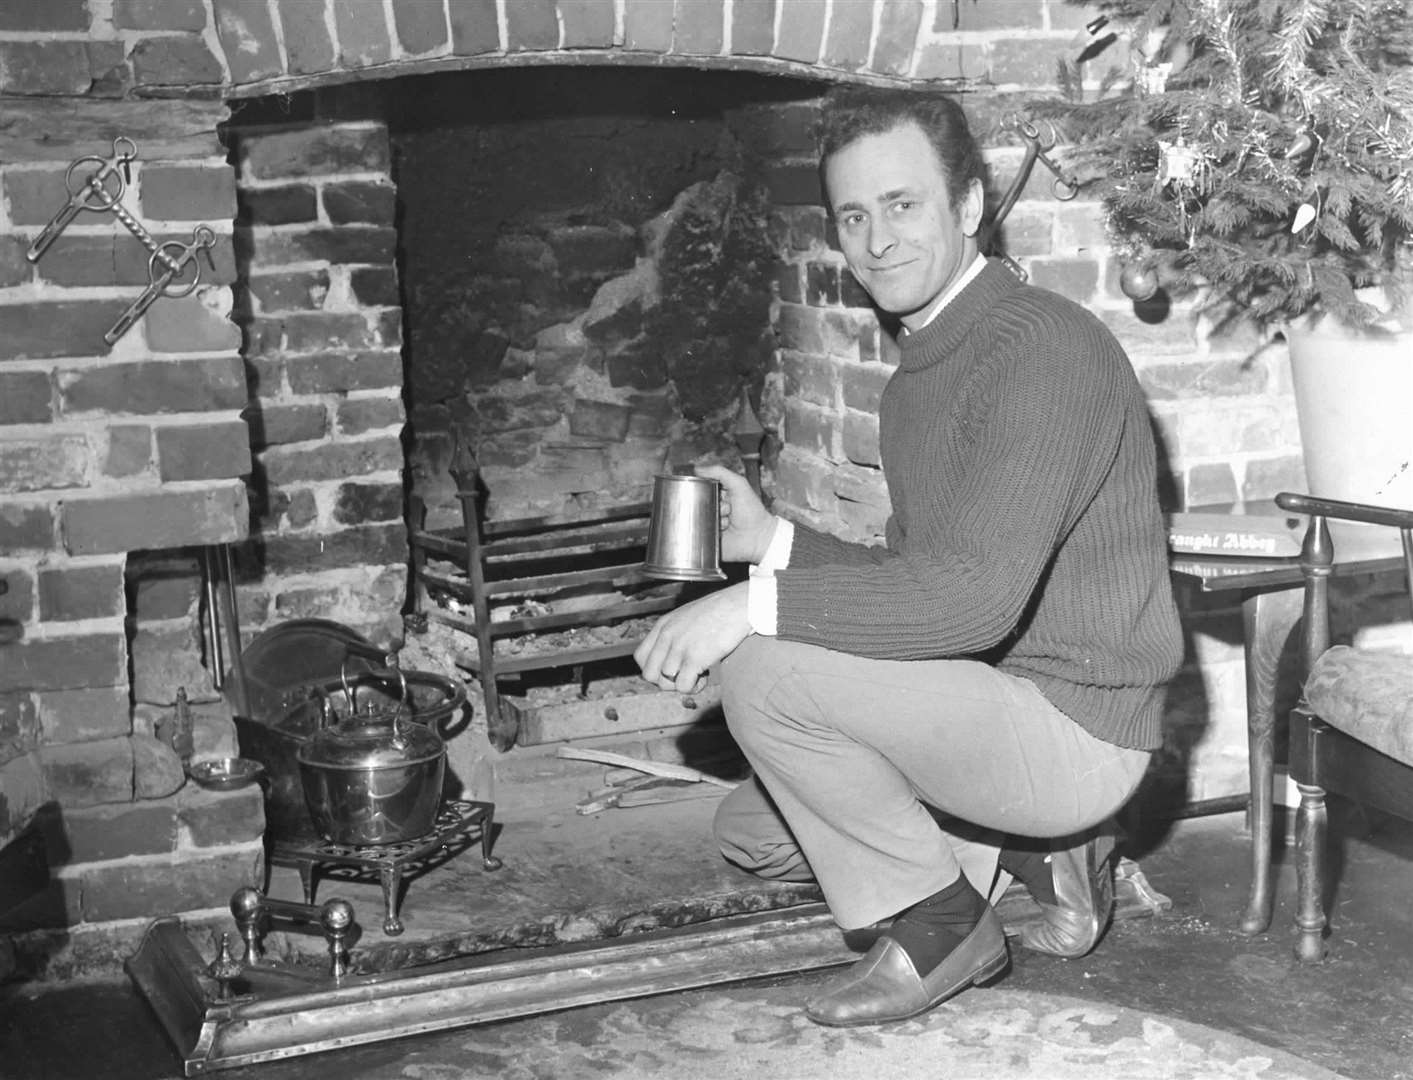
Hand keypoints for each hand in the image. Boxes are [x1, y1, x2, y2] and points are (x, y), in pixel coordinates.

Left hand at [634, 581, 751, 693]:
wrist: (740, 605)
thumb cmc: (721, 611)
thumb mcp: (687, 617)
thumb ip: (675, 633)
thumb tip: (672, 658)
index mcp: (663, 625)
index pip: (641, 657)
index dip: (654, 668)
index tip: (672, 667)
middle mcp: (667, 636)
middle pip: (649, 674)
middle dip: (665, 680)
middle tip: (684, 674)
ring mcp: (679, 647)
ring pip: (665, 682)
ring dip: (682, 684)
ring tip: (698, 674)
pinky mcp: (694, 658)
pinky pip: (683, 686)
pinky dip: (693, 688)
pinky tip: (705, 676)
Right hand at [696, 464, 775, 564]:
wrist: (757, 537)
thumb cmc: (752, 512)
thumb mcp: (739, 485)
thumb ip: (721, 473)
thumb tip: (698, 469)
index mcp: (721, 494)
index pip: (703, 486)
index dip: (705, 488)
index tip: (713, 491)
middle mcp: (715, 507)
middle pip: (700, 501)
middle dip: (711, 504)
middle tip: (726, 508)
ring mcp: (712, 522)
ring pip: (700, 516)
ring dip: (713, 518)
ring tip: (727, 521)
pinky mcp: (709, 535)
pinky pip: (700, 530)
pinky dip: (710, 529)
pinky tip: (723, 530)